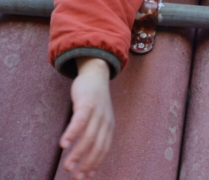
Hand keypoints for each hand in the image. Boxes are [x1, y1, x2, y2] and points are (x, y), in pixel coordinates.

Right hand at [59, 57, 113, 178]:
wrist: (96, 74)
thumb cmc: (94, 101)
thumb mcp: (97, 118)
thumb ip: (93, 134)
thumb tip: (85, 156)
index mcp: (108, 127)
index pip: (103, 149)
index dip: (94, 164)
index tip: (84, 177)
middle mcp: (105, 121)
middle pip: (97, 146)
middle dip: (86, 163)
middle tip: (74, 176)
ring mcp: (97, 112)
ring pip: (88, 136)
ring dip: (78, 153)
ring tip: (67, 166)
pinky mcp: (87, 103)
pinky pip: (80, 121)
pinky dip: (72, 133)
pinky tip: (64, 144)